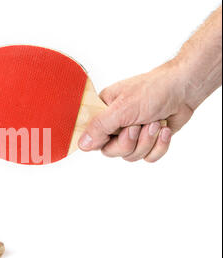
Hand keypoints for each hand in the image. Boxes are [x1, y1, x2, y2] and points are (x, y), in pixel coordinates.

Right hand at [78, 62, 194, 161]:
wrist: (184, 90)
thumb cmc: (154, 89)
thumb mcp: (122, 108)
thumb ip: (99, 126)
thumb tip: (81, 144)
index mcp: (103, 112)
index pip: (92, 138)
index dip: (104, 140)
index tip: (117, 131)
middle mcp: (115, 124)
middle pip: (112, 151)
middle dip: (130, 141)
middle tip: (138, 125)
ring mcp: (132, 134)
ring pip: (131, 156)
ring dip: (147, 141)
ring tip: (155, 123)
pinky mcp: (148, 141)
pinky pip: (148, 157)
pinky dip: (159, 146)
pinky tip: (163, 130)